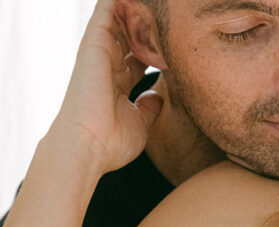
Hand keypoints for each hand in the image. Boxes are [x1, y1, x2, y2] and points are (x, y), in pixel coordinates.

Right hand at [54, 0, 161, 172]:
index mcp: (119, 84)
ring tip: (158, 2)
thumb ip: (149, 108)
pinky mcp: (95, 41)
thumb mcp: (140, 124)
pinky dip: (120, 0)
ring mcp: (101, 52)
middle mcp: (109, 65)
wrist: (88, 144)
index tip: (174, 45)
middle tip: (168, 16)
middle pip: (131, 35)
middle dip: (148, 26)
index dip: (156, 49)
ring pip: (120, 17)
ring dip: (137, 8)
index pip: (139, 57)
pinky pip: (107, 7)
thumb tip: (158, 97)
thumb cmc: (112, 142)